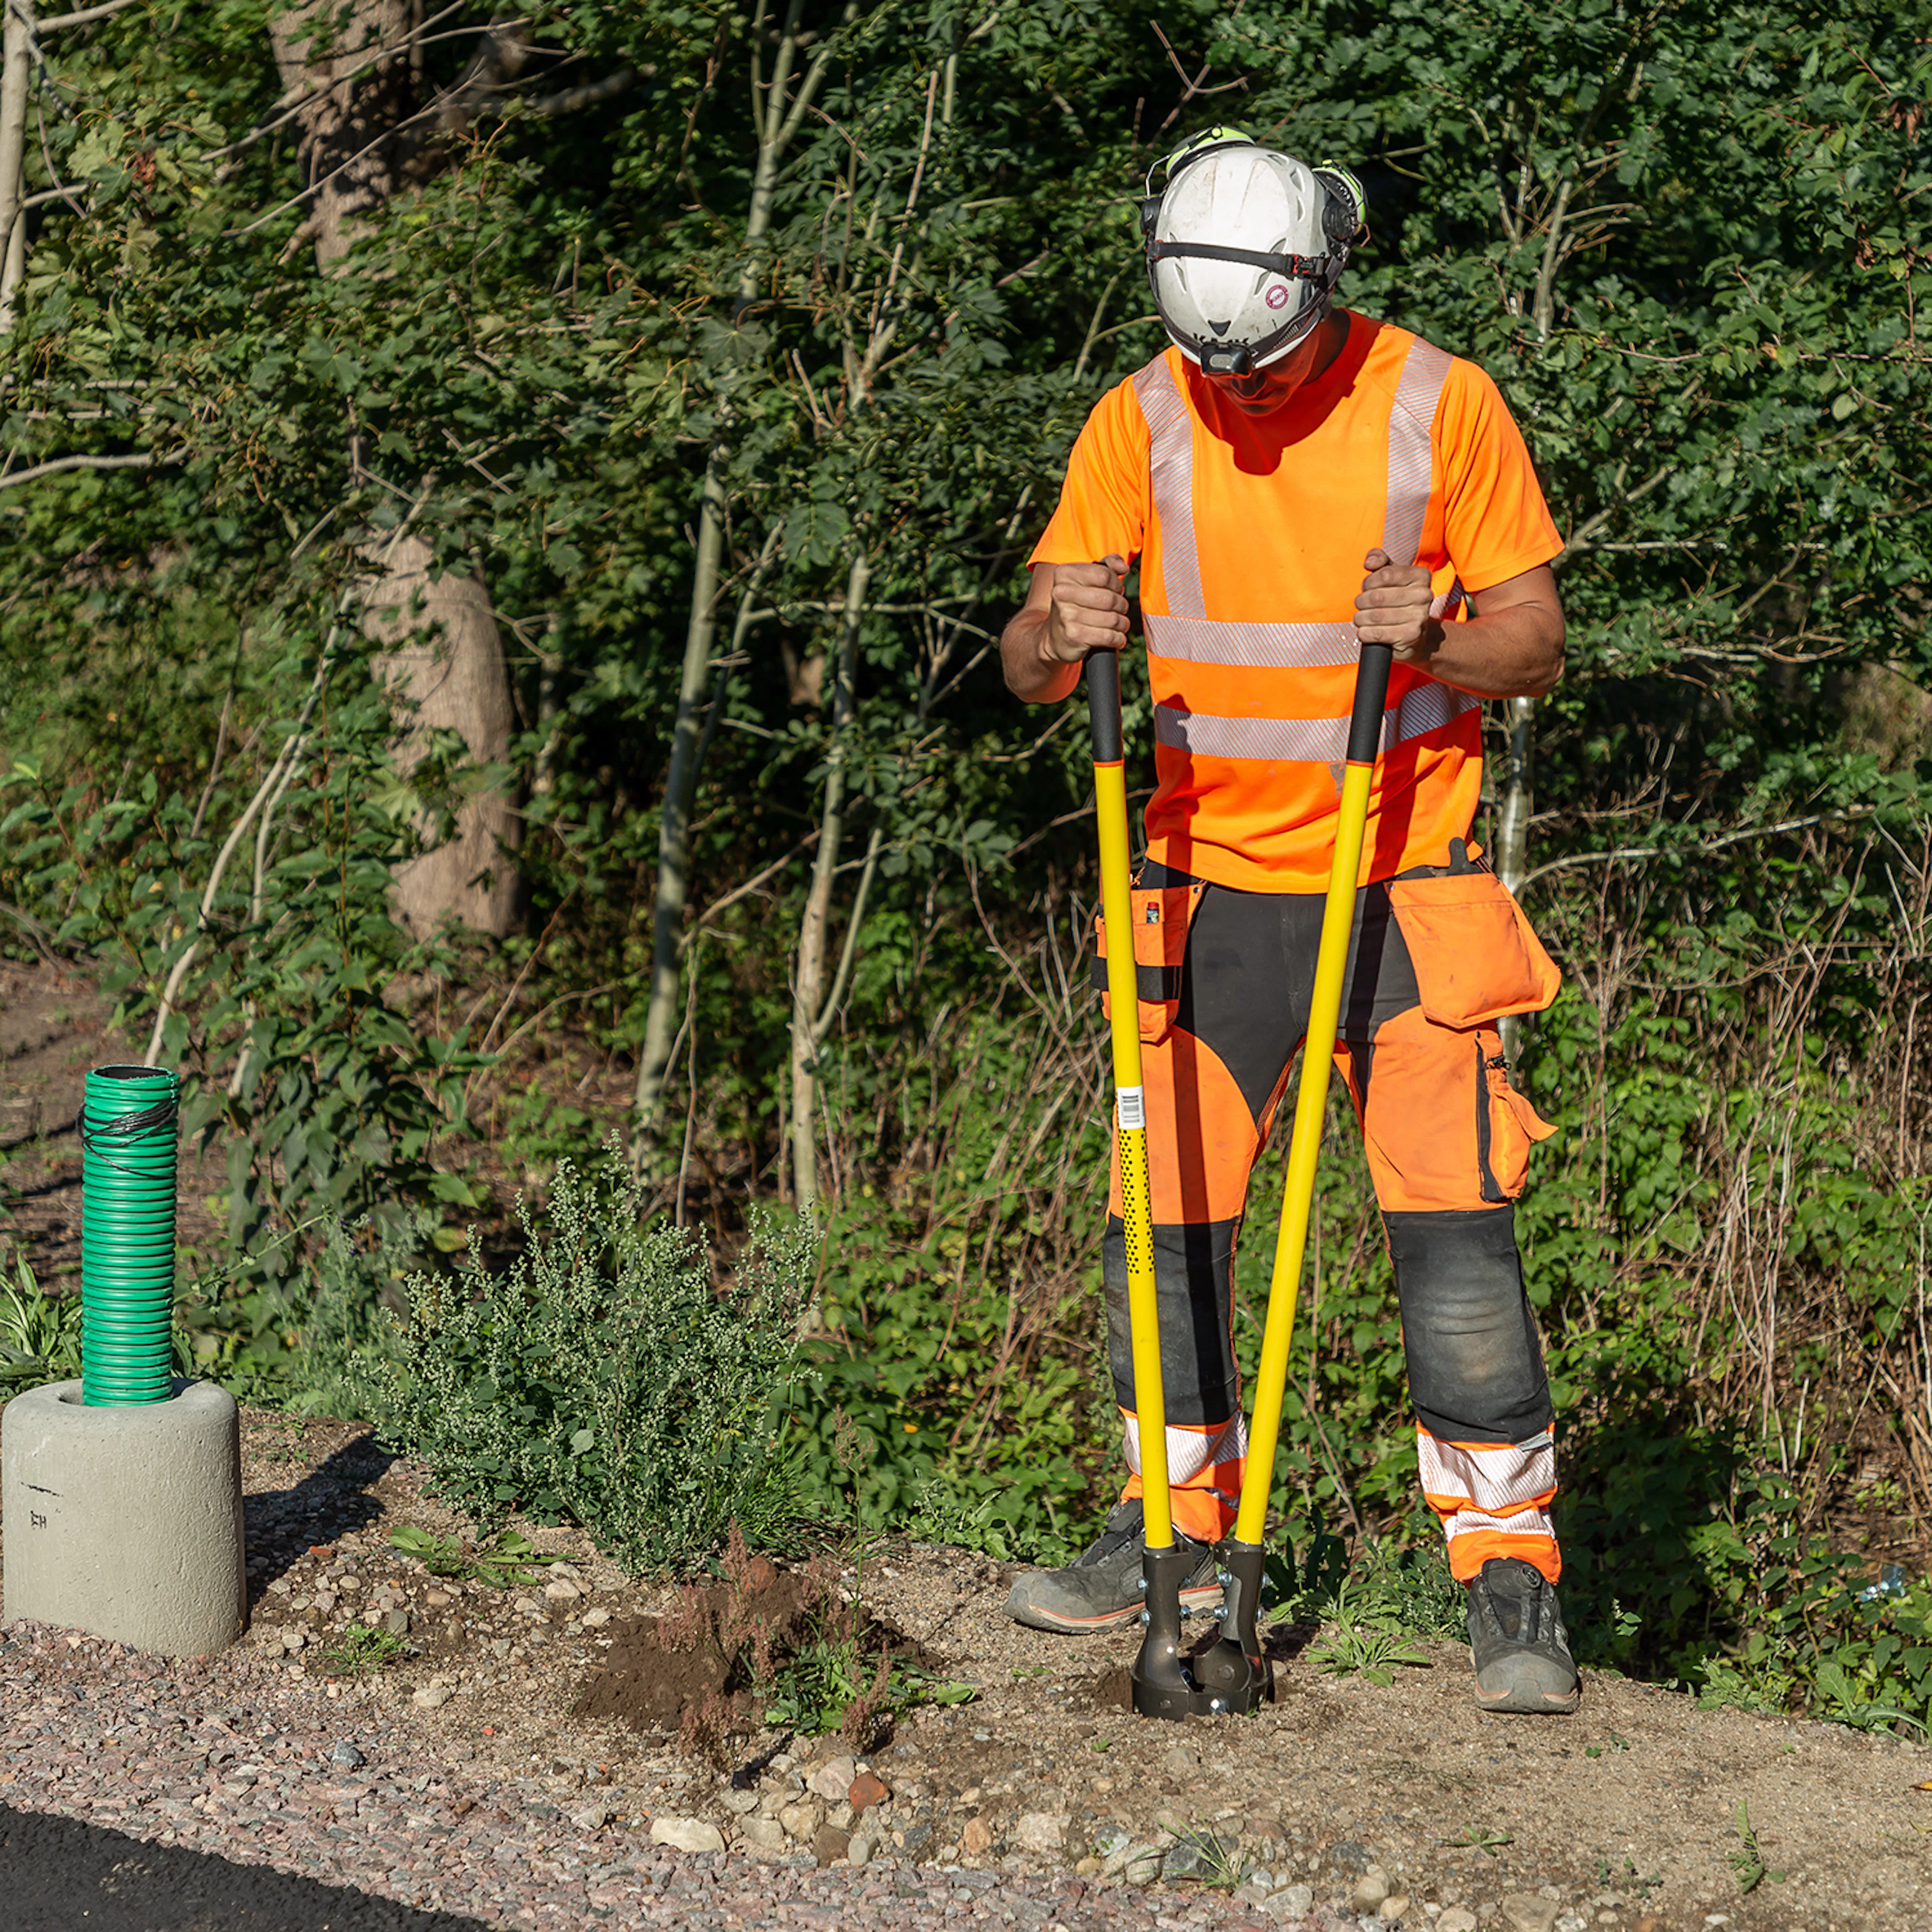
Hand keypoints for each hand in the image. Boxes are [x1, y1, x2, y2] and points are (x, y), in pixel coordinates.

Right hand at [1042, 554, 1129, 663]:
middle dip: (1122, 605)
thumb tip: (1124, 568)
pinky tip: (1117, 637)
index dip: (1116, 584)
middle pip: (1109, 598)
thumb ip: (1108, 565)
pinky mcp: (1074, 636)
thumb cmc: (1077, 604)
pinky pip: (1109, 636)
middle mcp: (1061, 593)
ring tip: (1120, 624)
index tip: (1115, 590)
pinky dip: (1118, 638)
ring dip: (1122, 623)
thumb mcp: (1087, 579)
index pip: (1104, 575)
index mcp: (1064, 574)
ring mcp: (1066, 615)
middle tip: (1120, 609)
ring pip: (1112, 619)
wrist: (1054, 637)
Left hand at [1354, 548, 1436, 662]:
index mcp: (1421, 576)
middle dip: (1361, 601)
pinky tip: (1366, 631)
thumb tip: (1370, 562)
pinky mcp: (1410, 635)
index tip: (1367, 588)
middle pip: (1377, 596)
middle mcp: (1424, 595)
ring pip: (1374, 616)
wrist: (1413, 635)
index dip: (1369, 582)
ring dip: (1360, 618)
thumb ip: (1380, 561)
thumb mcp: (1391, 576)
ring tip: (1361, 618)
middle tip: (1360, 605)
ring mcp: (1419, 616)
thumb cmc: (1397, 601)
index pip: (1385, 575)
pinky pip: (1376, 633)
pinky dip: (1364, 633)